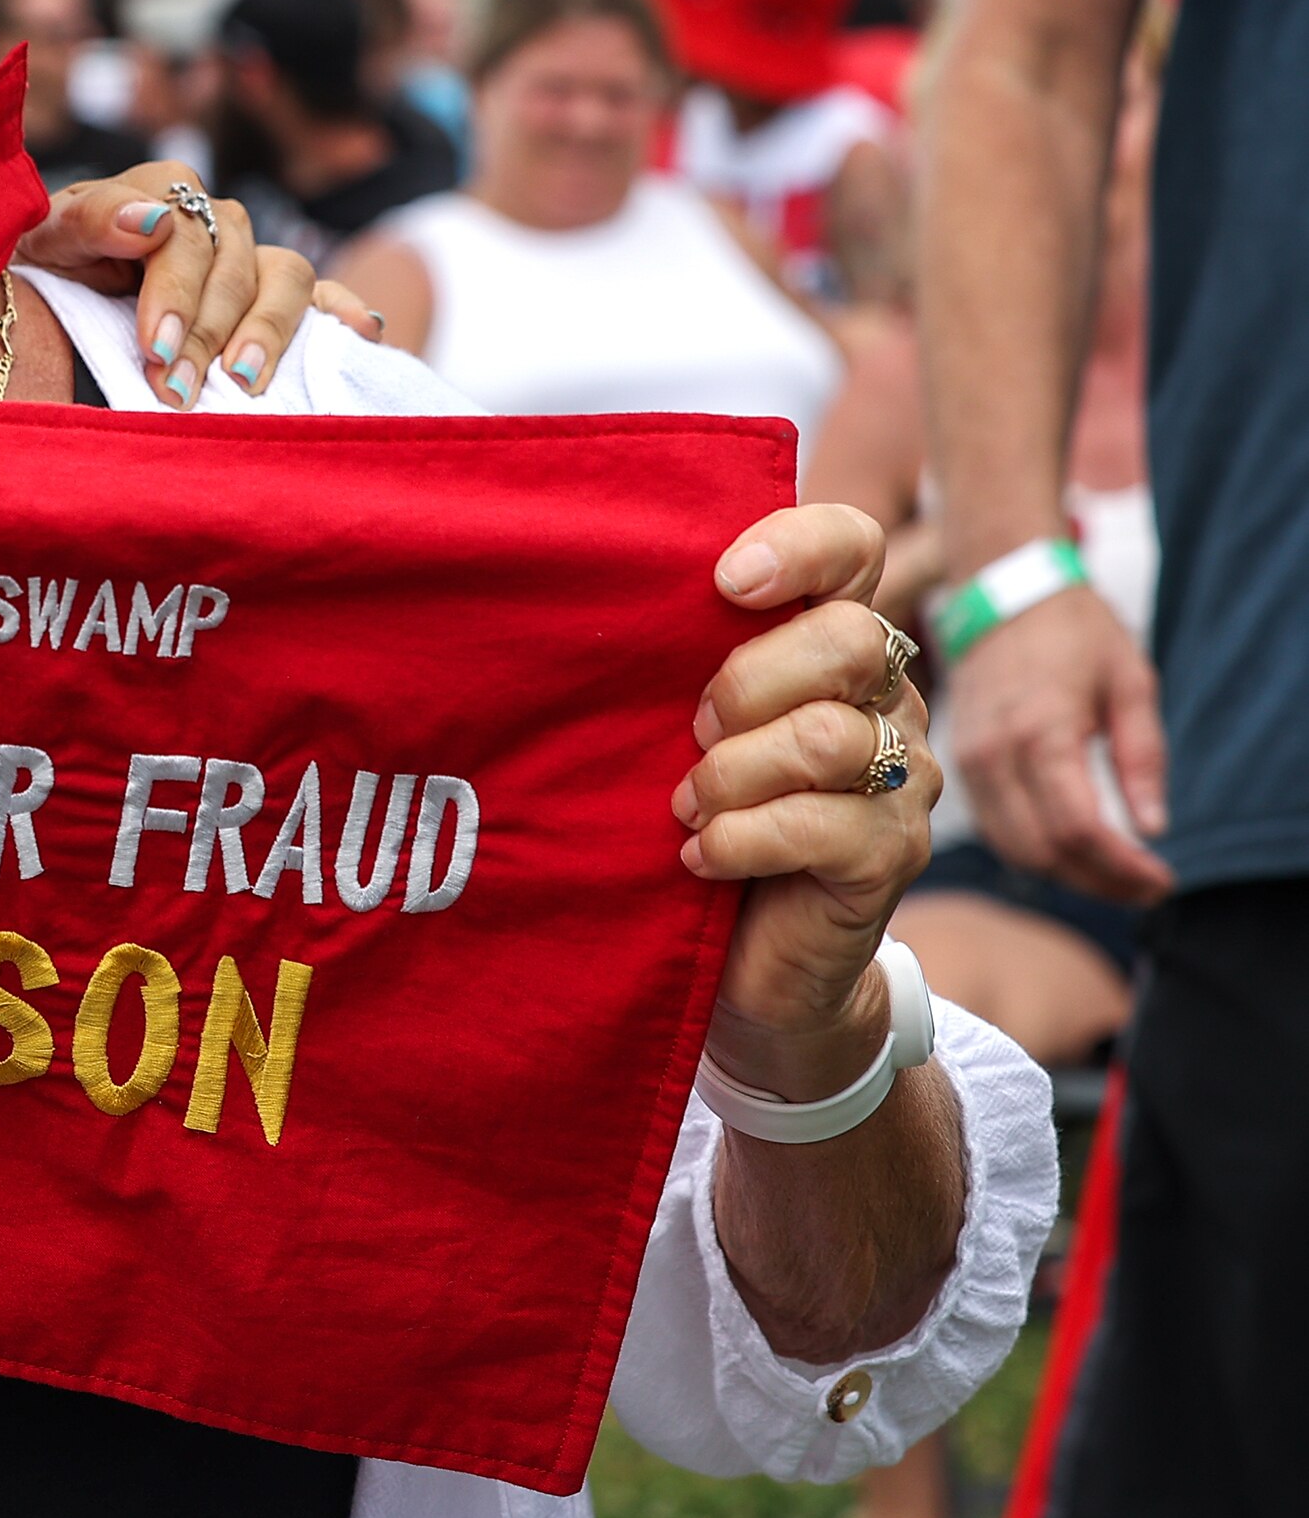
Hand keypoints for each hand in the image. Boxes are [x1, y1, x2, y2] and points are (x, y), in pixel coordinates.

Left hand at [16, 166, 319, 408]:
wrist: (52, 279)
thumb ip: (92, 219)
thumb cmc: (47, 256)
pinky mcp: (268, 291)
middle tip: (178, 393)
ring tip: (245, 383)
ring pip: (285, 278)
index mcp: (162, 187)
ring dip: (269, 332)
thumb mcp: (46, 233)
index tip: (155, 349)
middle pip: (233, 269)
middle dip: (205, 335)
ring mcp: (248, 254)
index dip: (174, 295)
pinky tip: (362, 334)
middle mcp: (215, 216)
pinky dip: (342, 311)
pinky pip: (318, 295)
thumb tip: (153, 219)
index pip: (185, 237)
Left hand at [671, 505, 942, 1102]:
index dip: (799, 546)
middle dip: (746, 681)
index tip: (723, 582)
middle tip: (691, 734)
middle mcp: (884, 700)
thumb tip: (616, 595)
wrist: (746, 971)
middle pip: (847, 639)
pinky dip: (738, 838)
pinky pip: (817, 824)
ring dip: (731, 773)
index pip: (851, 548)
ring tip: (688, 805)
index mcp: (831, 647)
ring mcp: (901, 780)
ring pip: (826, 737)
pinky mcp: (891, 856)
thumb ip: (683, 660)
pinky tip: (700, 857)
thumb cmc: (700, 823)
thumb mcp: (682, 729)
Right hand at [942, 584, 1169, 904]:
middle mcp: (995, 754)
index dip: (1123, 868)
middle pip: (1043, 851)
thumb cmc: (1077, 633)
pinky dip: (1035, 852)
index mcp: (1042, 731)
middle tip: (1146, 887)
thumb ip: (1142, 759)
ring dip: (1067, 874)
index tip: (1162, 880)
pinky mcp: (961, 764)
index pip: (1079, 828)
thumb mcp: (1131, 683)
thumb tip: (1153, 828)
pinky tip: (1074, 850)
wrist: (1005, 595)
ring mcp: (969, 761)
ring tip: (1116, 876)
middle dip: (1099, 881)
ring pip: (1014, 849)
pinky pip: (995, 828)